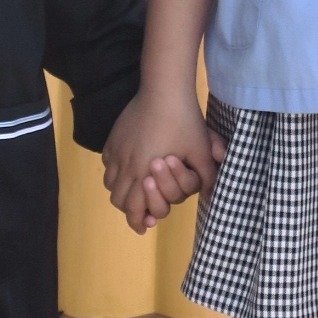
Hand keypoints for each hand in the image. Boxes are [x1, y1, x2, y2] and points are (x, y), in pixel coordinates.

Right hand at [103, 92, 223, 233]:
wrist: (164, 90)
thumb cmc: (185, 122)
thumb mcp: (201, 151)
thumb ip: (206, 177)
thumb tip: (210, 197)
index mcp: (146, 173)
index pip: (135, 208)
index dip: (139, 221)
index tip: (145, 226)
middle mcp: (127, 166)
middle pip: (119, 200)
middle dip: (130, 210)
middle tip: (140, 213)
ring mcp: (117, 151)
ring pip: (110, 184)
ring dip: (121, 192)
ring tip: (133, 192)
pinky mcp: (113, 138)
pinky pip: (107, 163)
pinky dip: (114, 173)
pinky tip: (126, 169)